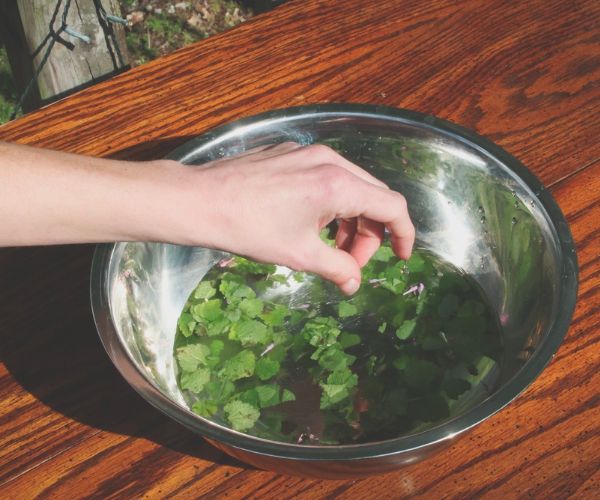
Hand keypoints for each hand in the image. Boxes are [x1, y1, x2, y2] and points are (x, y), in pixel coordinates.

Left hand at [174, 143, 414, 293]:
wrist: (199, 201)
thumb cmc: (249, 228)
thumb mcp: (299, 254)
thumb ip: (337, 268)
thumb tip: (353, 284)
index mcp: (338, 183)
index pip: (392, 206)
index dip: (404, 234)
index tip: (401, 257)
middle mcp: (329, 160)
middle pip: (372, 196)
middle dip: (370, 234)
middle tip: (350, 262)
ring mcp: (308, 152)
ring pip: (350, 187)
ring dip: (349, 221)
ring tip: (328, 248)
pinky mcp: (290, 153)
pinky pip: (327, 177)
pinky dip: (331, 205)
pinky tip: (309, 225)